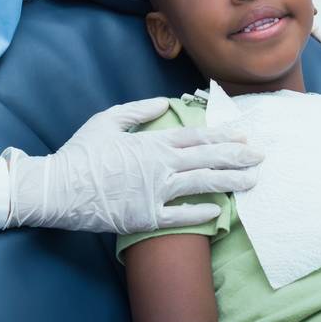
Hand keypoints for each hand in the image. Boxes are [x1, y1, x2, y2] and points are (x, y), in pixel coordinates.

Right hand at [4, 97, 262, 233]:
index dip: (223, 134)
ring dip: (230, 181)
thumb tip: (164, 104)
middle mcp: (160, 167)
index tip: (244, 133)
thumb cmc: (80, 153)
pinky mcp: (147, 218)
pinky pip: (181, 216)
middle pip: (207, 159)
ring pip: (202, 185)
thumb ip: (138, 111)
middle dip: (237, 156)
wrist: (59, 190)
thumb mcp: (106, 120)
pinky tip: (220, 211)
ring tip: (252, 180)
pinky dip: (201, 213)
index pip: (196, 136)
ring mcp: (156, 193)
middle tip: (262, 155)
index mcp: (152, 143)